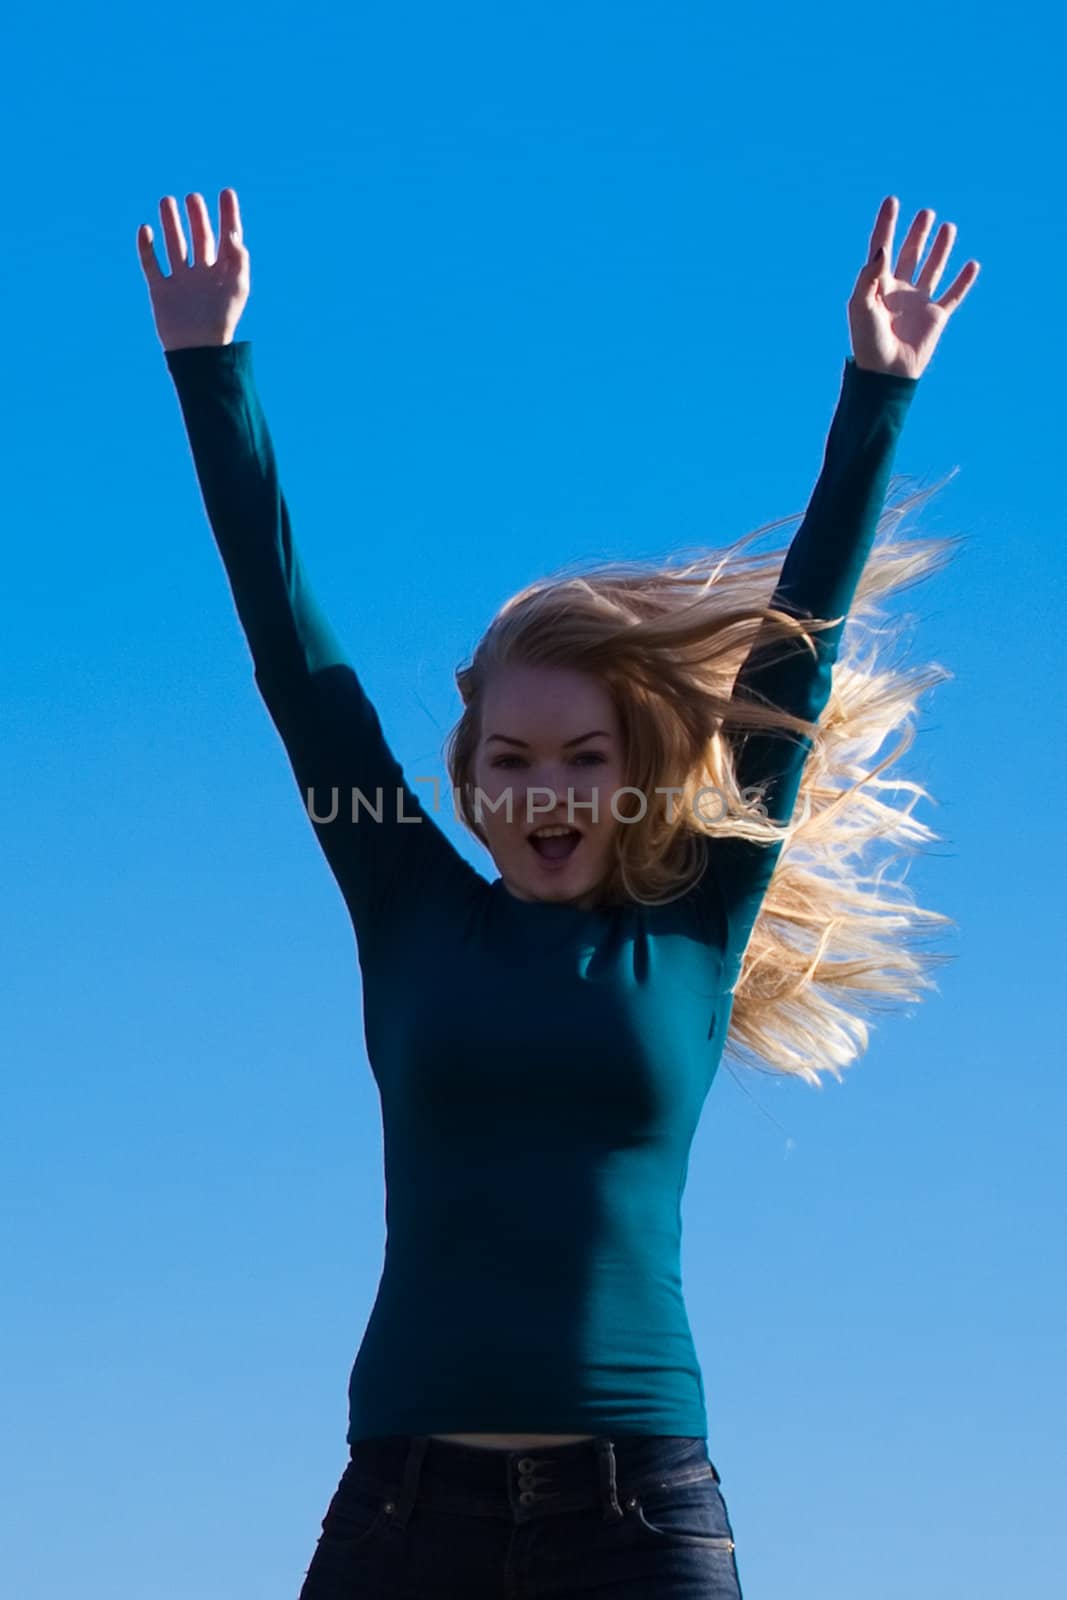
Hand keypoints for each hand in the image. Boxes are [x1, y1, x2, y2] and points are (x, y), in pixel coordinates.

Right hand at [137, 188, 250, 351]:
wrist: (198, 350)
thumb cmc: (222, 321)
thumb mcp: (237, 288)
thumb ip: (238, 259)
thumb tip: (233, 233)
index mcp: (223, 273)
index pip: (227, 237)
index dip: (228, 215)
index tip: (226, 192)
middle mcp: (202, 274)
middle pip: (200, 238)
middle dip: (197, 216)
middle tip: (193, 197)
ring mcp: (181, 281)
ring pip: (175, 245)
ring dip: (171, 224)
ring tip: (167, 200)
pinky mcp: (161, 291)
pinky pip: (152, 265)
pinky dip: (147, 247)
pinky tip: (146, 229)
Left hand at [847, 195, 979, 379]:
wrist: (886, 374)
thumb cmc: (868, 342)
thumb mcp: (860, 306)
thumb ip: (868, 276)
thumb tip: (882, 248)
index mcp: (877, 286)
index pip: (882, 248)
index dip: (887, 224)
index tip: (892, 200)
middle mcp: (899, 290)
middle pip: (910, 254)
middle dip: (918, 233)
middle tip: (926, 213)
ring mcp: (918, 302)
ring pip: (932, 268)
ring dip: (940, 248)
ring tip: (948, 226)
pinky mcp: (936, 316)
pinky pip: (953, 294)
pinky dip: (964, 280)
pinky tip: (972, 264)